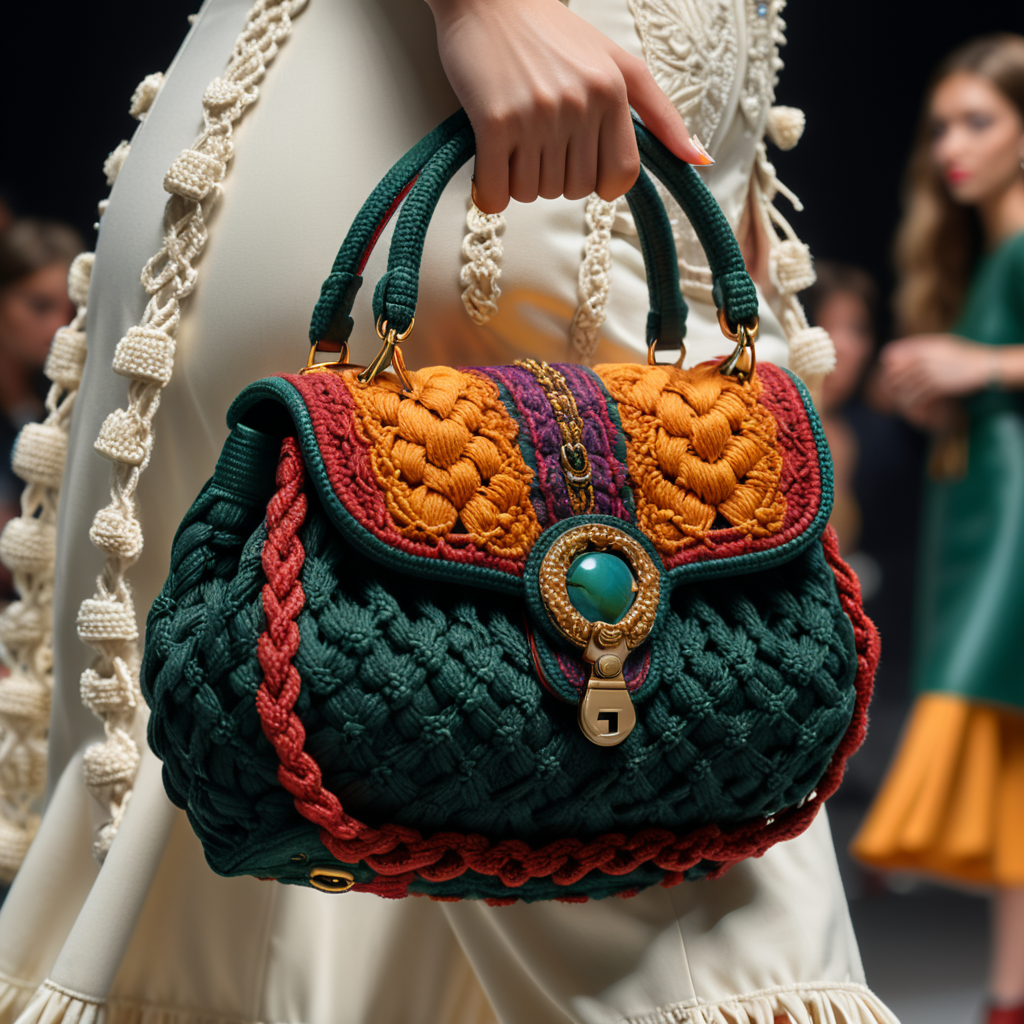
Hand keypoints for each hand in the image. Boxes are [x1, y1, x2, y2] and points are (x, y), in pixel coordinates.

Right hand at [426, 0, 708, 212]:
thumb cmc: (546, 31)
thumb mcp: (616, 63)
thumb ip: (659, 113)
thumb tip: (698, 160)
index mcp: (613, 91)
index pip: (619, 177)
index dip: (597, 183)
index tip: (578, 166)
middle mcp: (580, 103)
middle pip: (574, 189)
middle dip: (554, 179)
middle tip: (537, 145)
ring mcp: (537, 114)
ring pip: (534, 193)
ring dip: (519, 183)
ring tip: (512, 145)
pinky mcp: (495, 122)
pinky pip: (496, 190)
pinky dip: (489, 192)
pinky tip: (488, 169)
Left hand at [878, 334, 991, 409]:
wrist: (984, 364)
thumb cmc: (963, 354)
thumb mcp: (942, 343)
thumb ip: (922, 346)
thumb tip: (903, 353)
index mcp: (923, 346)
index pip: (892, 354)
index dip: (886, 364)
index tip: (886, 371)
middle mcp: (924, 358)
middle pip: (894, 372)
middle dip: (888, 383)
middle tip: (887, 390)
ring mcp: (930, 372)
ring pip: (904, 387)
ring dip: (899, 396)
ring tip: (899, 401)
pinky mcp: (938, 386)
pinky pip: (918, 397)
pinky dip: (913, 404)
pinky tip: (913, 407)